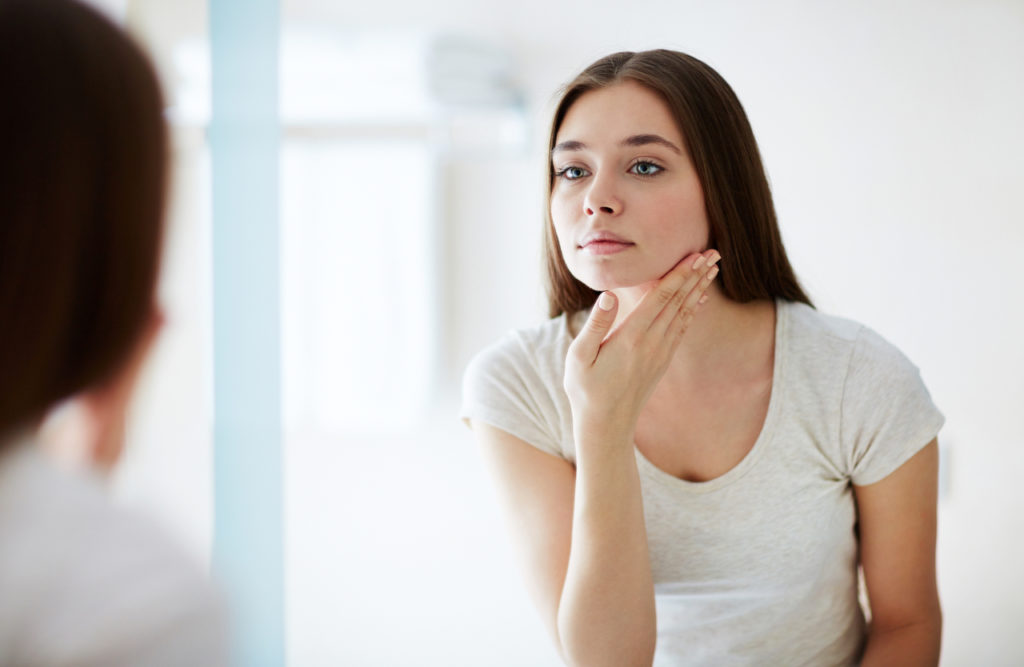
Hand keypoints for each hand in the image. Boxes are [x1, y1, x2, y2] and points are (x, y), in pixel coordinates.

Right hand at [563, 250, 719, 443]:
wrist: (606, 425)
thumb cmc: (585, 390)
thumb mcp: (579, 357)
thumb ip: (595, 325)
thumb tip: (607, 295)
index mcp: (631, 338)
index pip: (660, 298)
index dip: (678, 274)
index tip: (695, 255)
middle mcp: (651, 343)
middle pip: (678, 301)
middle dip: (696, 275)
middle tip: (714, 252)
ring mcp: (660, 353)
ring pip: (684, 313)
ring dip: (698, 288)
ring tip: (712, 269)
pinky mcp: (662, 361)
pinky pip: (681, 329)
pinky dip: (692, 310)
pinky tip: (699, 298)